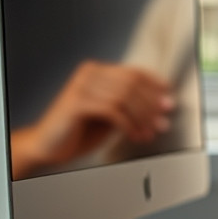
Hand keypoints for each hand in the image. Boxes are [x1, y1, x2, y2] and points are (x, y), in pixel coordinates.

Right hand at [13, 60, 173, 177]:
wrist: (49, 146)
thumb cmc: (81, 131)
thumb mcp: (112, 115)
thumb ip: (131, 106)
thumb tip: (163, 104)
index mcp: (97, 71)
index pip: (135, 72)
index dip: (156, 87)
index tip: (169, 101)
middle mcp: (89, 74)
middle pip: (132, 84)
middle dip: (151, 105)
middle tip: (162, 123)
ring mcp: (81, 86)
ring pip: (125, 97)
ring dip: (142, 118)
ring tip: (149, 133)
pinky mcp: (76, 103)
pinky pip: (113, 110)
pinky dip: (129, 124)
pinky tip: (134, 135)